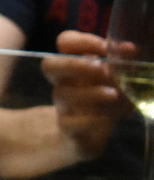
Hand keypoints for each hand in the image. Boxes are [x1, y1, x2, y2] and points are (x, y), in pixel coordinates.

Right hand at [43, 31, 129, 164]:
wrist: (83, 138)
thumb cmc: (100, 102)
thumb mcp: (114, 82)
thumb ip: (121, 65)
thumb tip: (129, 49)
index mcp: (74, 65)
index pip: (66, 42)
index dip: (83, 41)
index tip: (107, 49)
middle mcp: (64, 83)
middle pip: (49, 65)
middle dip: (75, 64)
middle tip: (102, 69)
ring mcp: (63, 106)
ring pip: (62, 94)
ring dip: (91, 92)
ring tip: (114, 96)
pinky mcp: (68, 129)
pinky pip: (69, 123)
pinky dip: (91, 119)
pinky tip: (109, 118)